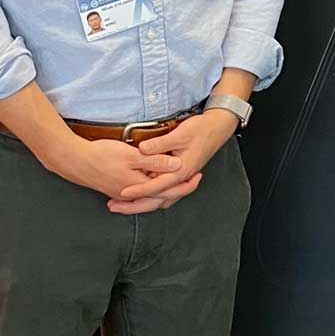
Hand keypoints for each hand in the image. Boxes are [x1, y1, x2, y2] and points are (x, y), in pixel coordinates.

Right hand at [57, 136, 191, 212]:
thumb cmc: (102, 156)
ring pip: (149, 197)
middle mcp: (132, 194)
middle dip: (178, 190)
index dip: (184, 184)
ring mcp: (122, 193)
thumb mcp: (133, 156)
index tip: (197, 176)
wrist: (75, 161)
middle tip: (194, 181)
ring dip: (164, 192)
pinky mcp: (115, 189)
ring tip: (178, 183)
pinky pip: (139, 194)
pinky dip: (150, 191)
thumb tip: (177, 166)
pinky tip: (153, 184)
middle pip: (161, 197)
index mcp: (139, 187)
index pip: (168, 190)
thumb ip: (156, 161)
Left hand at [111, 108, 238, 214]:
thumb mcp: (180, 134)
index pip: (156, 186)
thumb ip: (160, 144)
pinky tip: (144, 196)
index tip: (122, 193)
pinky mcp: (181, 176)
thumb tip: (142, 149)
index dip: (138, 190)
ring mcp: (182, 179)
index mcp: (181, 171)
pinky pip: (166, 193)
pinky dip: (153, 197)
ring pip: (161, 199)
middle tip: (116, 207)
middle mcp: (181, 179)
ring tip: (125, 205)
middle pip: (156, 200)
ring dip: (143, 203)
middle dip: (135, 206)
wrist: (218, 128)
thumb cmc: (201, 130)